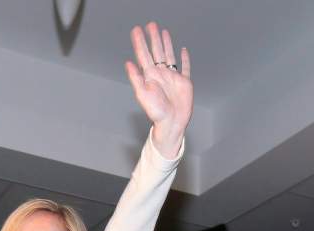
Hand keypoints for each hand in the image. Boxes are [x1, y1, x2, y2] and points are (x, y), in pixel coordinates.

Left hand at [125, 22, 192, 157]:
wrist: (172, 123)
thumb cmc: (156, 112)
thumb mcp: (143, 94)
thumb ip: (136, 78)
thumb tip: (128, 63)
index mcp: (150, 76)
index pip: (144, 55)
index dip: (140, 42)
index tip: (137, 30)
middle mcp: (161, 74)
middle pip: (157, 52)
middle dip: (153, 38)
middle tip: (150, 25)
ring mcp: (173, 77)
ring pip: (169, 56)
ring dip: (166, 44)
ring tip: (163, 32)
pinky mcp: (184, 83)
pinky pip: (185, 68)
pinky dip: (184, 59)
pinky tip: (183, 51)